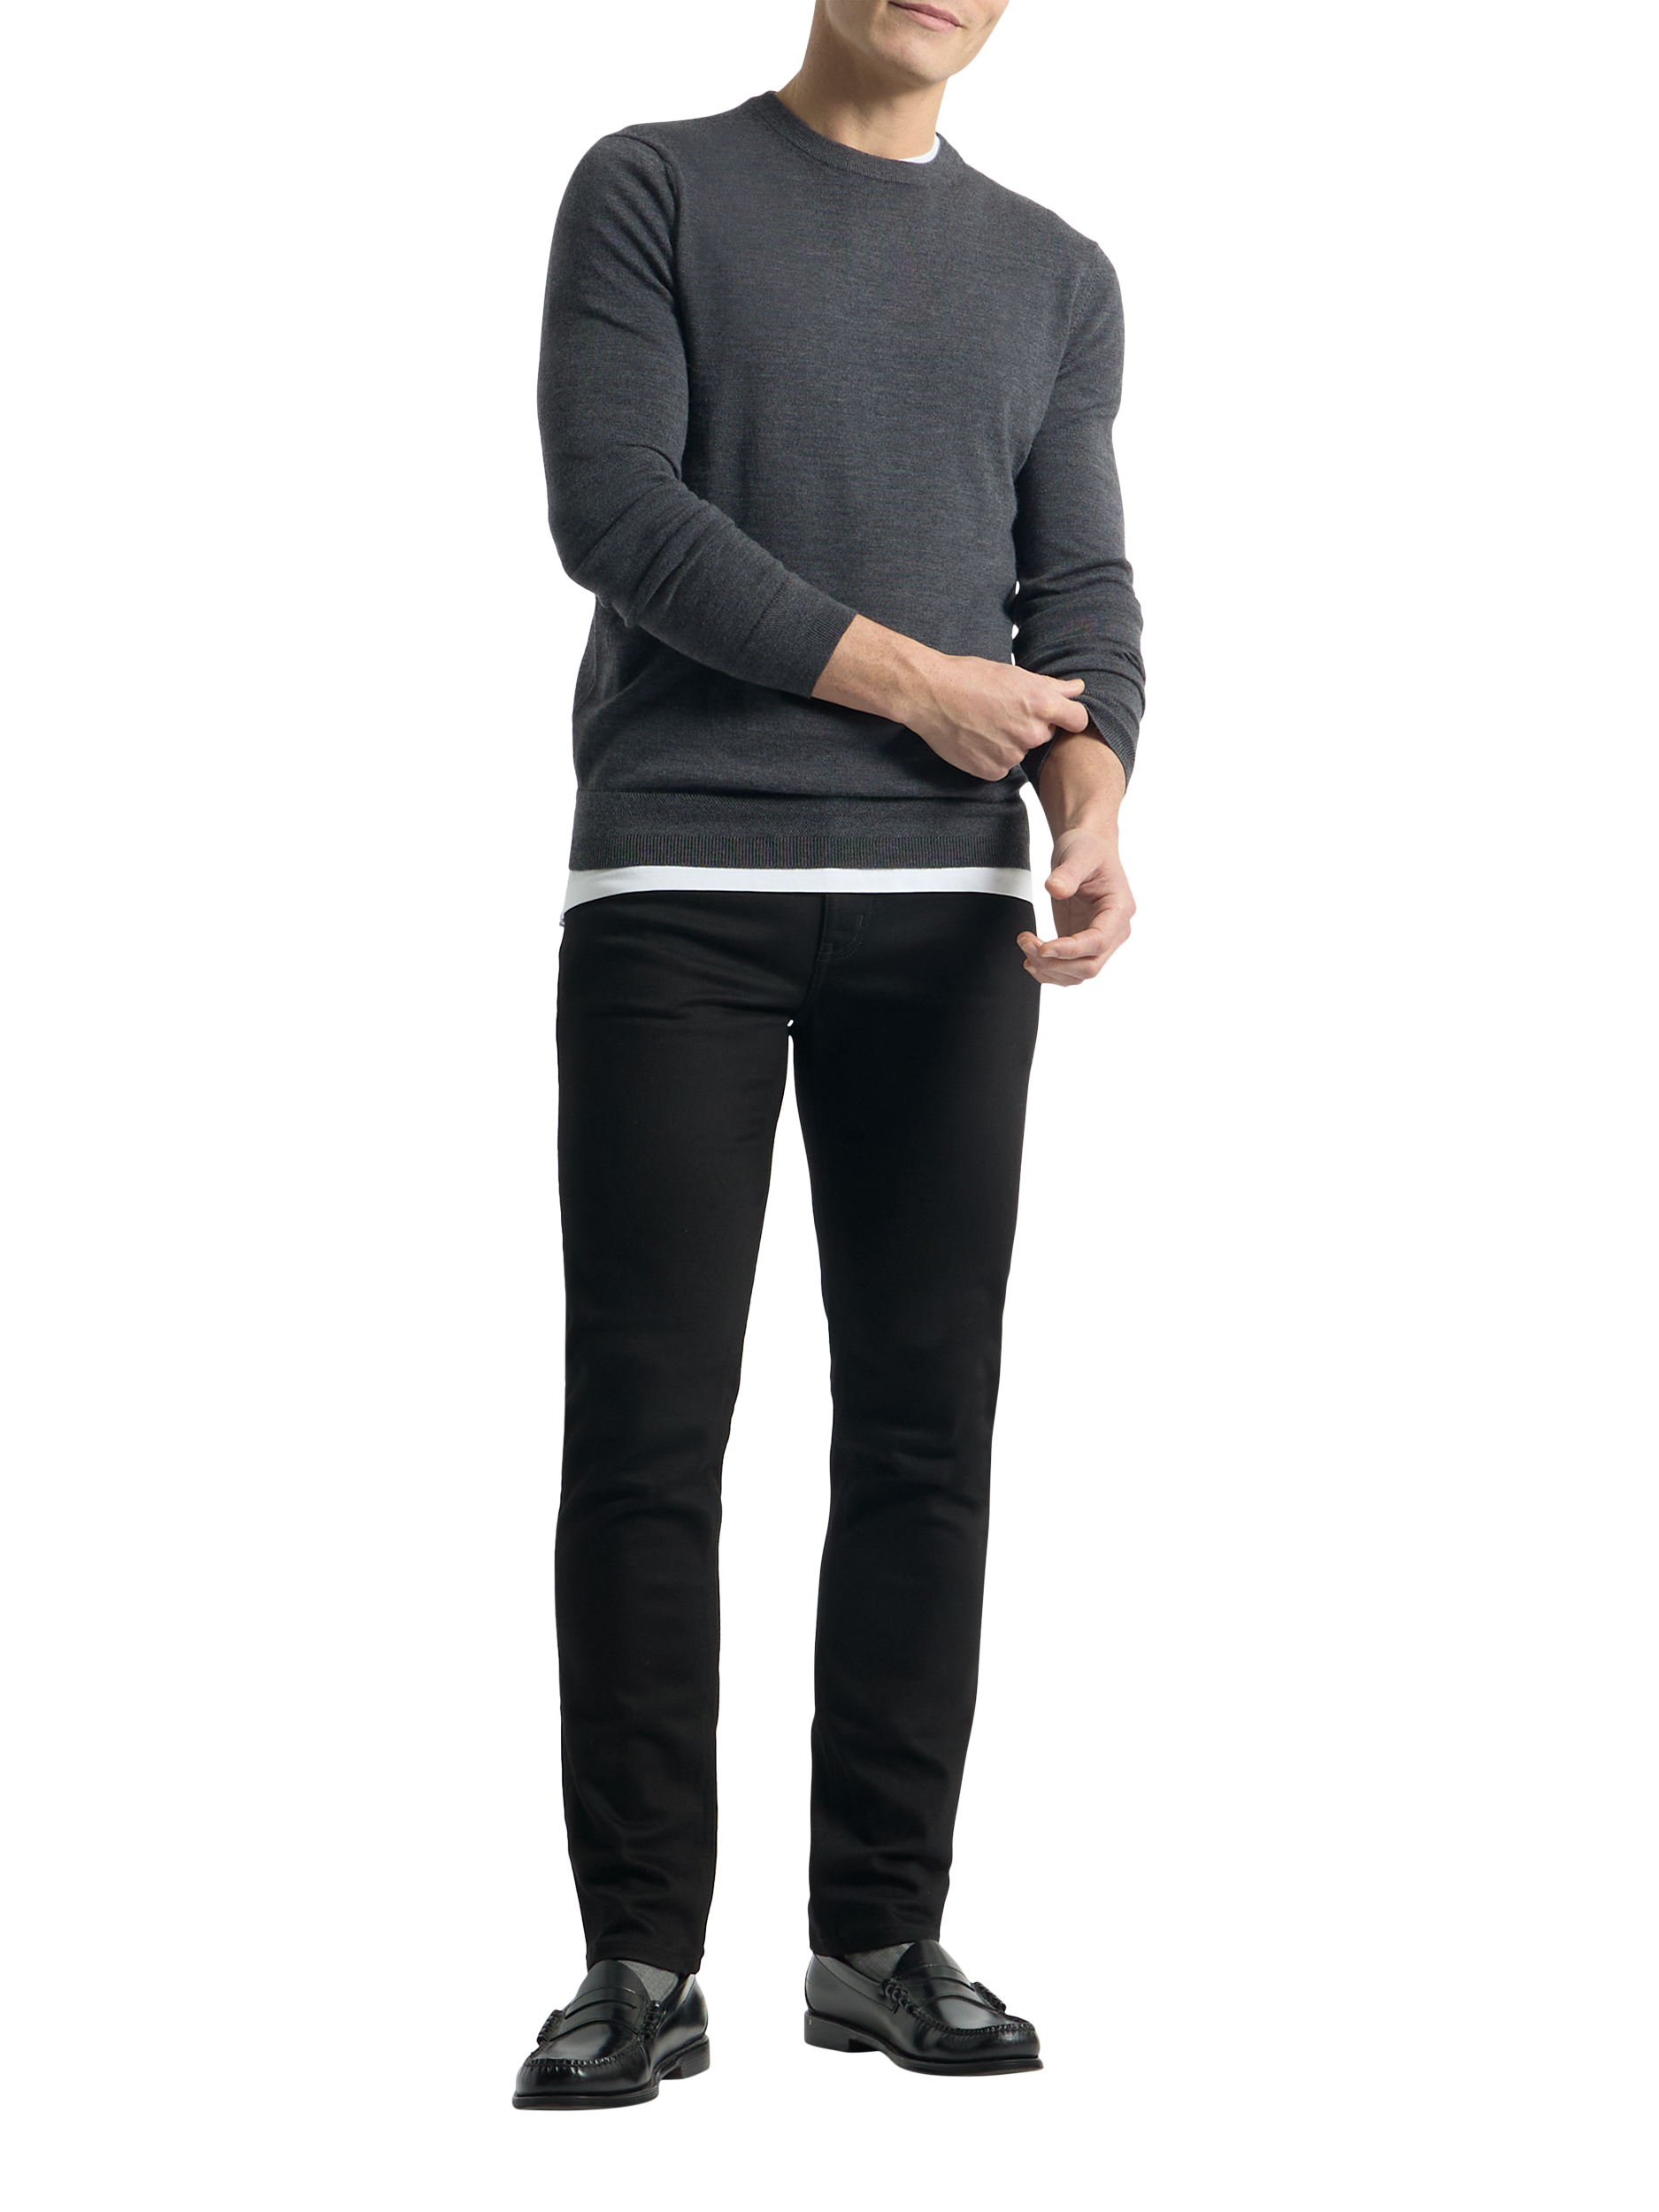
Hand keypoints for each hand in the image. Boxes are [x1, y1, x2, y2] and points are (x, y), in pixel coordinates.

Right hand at [812, 615, 1089, 778]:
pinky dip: (992, 756)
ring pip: (1021, 751)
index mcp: (1041, 704)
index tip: (1060, 715)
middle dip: (1031, 725)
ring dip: (1010, 741)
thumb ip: (1052, 686)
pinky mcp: (992, 771)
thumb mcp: (1015, 674)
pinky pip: (1002, 767)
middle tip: (1004, 711)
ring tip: (985, 722)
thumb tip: (1078, 688)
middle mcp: (1030, 732)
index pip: (1078, 720)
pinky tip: (976, 738)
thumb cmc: (970, 678)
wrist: (931, 694)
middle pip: (1045, 734)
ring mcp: (1011, 755)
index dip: (1069, 716)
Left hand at [1017, 827, 1135, 986]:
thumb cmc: (1089, 849)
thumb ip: (1068, 873)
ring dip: (1050, 969)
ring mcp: (1099, 940)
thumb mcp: (1078, 853)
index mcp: (1119, 909)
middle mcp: (1114, 930)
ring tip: (1026, 947)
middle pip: (1090, 966)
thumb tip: (1055, 889)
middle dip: (1055, 962)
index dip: (1070, 950)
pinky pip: (1070, 970)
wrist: (1087, 849)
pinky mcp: (1083, 944)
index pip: (1098, 942)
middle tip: (1027, 945)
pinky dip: (1050, 971)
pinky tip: (1032, 959)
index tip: (1043, 948)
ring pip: (1079, 974)